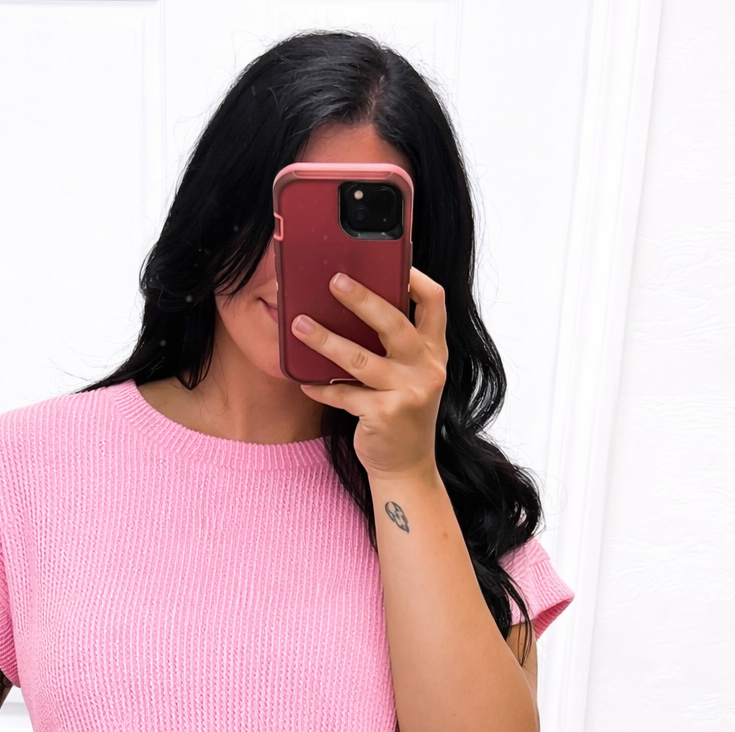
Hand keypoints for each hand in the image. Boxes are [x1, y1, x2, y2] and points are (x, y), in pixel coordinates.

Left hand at [291, 266, 447, 480]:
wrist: (406, 468)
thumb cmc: (401, 416)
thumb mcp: (410, 377)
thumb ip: (397, 347)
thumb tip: (355, 307)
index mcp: (434, 353)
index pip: (435, 302)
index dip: (416, 278)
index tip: (392, 261)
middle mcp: (427, 369)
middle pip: (394, 323)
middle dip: (362, 299)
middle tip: (334, 281)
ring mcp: (408, 393)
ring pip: (361, 359)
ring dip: (326, 340)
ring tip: (299, 325)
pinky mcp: (385, 415)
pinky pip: (344, 394)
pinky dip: (322, 388)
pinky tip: (304, 382)